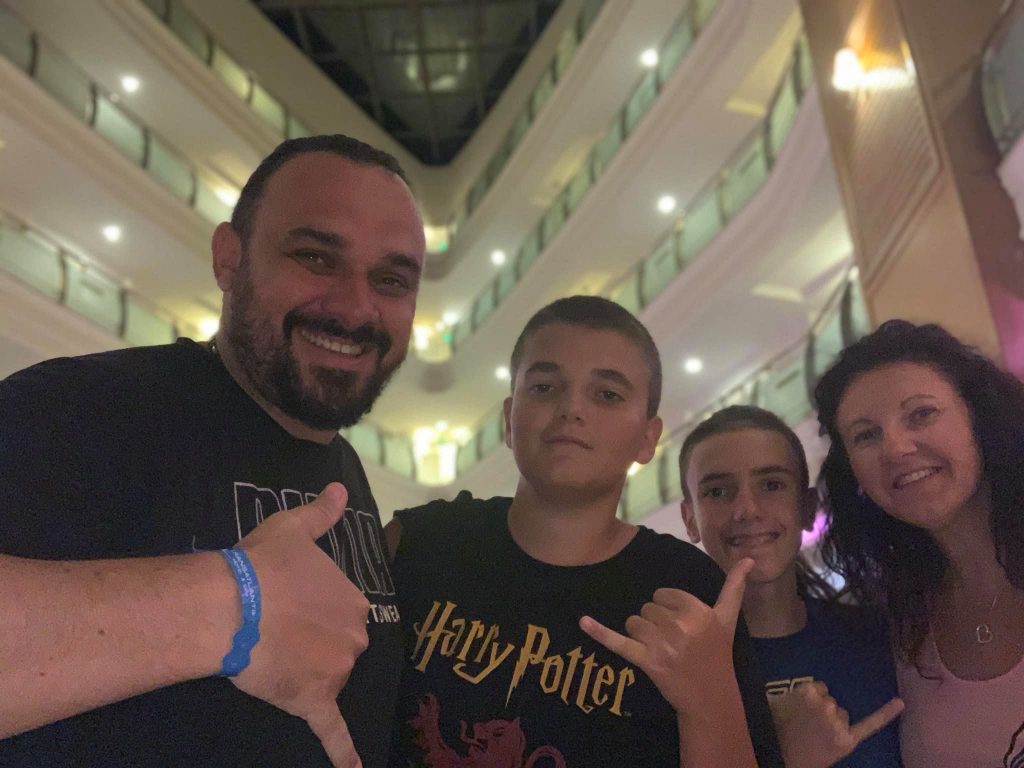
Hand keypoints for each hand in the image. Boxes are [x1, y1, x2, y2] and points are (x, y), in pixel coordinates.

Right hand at [231, 483, 368, 767]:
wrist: (231, 605)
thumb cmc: (262, 565)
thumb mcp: (294, 528)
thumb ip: (321, 513)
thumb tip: (339, 490)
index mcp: (354, 601)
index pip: (343, 613)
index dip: (316, 611)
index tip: (292, 606)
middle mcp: (355, 638)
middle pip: (339, 647)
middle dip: (315, 642)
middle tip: (280, 631)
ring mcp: (336, 672)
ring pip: (328, 678)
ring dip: (308, 673)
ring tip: (274, 657)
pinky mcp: (314, 701)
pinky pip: (333, 731)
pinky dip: (345, 752)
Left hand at [579, 558, 752, 716]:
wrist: (710, 697)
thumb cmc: (718, 654)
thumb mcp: (728, 619)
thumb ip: (735, 586)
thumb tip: (749, 558)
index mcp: (698, 611)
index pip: (663, 594)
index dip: (668, 608)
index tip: (681, 625)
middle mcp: (680, 626)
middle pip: (647, 608)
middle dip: (655, 622)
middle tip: (672, 641)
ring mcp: (662, 645)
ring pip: (633, 622)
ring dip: (640, 633)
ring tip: (660, 649)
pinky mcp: (647, 662)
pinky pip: (618, 642)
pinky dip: (599, 633)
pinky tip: (583, 622)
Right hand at [770, 682, 903, 767]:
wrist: (780, 759)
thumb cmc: (773, 729)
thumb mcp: (775, 703)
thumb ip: (794, 693)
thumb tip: (811, 689)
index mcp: (807, 692)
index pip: (818, 689)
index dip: (811, 702)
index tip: (800, 713)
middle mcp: (826, 705)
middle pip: (831, 702)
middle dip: (822, 714)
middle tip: (806, 729)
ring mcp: (838, 724)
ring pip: (842, 715)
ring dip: (833, 723)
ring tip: (816, 738)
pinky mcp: (848, 740)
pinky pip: (870, 724)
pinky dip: (886, 713)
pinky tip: (900, 702)